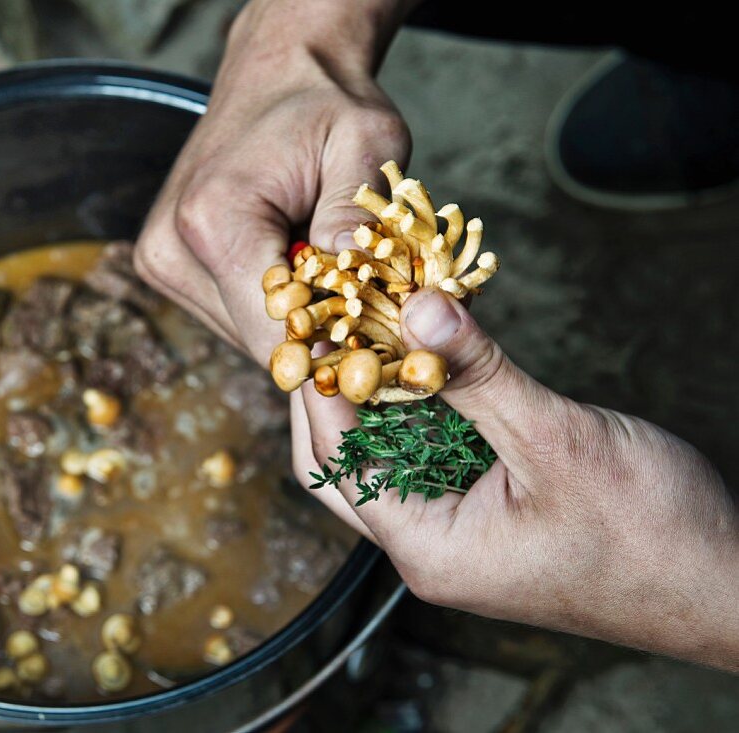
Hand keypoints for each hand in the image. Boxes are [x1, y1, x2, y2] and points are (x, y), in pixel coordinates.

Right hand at [135, 0, 413, 363]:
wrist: (276, 70)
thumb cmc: (322, 100)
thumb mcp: (364, 144)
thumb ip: (357, 224)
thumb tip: (362, 309)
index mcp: (212, 221)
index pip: (275, 334)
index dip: (332, 364)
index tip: (383, 378)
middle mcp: (172, 250)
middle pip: (261, 345)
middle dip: (324, 346)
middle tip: (382, 334)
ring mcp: (163, 262)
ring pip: (250, 338)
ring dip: (302, 330)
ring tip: (346, 293)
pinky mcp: (170, 267)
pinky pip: (237, 317)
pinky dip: (280, 313)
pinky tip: (310, 283)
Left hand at [296, 287, 738, 671]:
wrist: (725, 585)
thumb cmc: (652, 533)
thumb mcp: (555, 439)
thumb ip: (477, 373)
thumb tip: (414, 307)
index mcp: (428, 550)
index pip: (337, 462)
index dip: (319, 390)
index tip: (312, 323)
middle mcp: (428, 551)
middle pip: (343, 468)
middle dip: (331, 397)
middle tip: (331, 325)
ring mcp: (456, 537)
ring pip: (385, 462)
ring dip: (374, 403)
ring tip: (369, 332)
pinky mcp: (484, 518)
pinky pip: (428, 461)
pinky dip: (418, 415)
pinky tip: (424, 365)